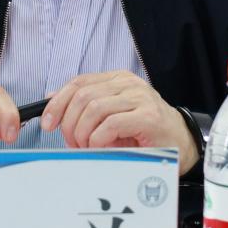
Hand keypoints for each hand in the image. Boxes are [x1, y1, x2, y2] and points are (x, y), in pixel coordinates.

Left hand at [40, 70, 199, 173]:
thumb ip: (86, 106)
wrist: (181, 143)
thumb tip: (51, 99)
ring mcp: (140, 97)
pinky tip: (102, 148)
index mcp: (117, 79)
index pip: (79, 82)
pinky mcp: (148, 116)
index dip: (58, 102)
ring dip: (83, 134)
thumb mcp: (111, 115)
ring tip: (87, 148)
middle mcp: (128, 84)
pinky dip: (98, 139)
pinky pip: (110, 124)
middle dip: (69, 123)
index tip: (47, 123)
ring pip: (94, 109)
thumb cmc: (144, 132)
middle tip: (72, 143)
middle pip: (82, 96)